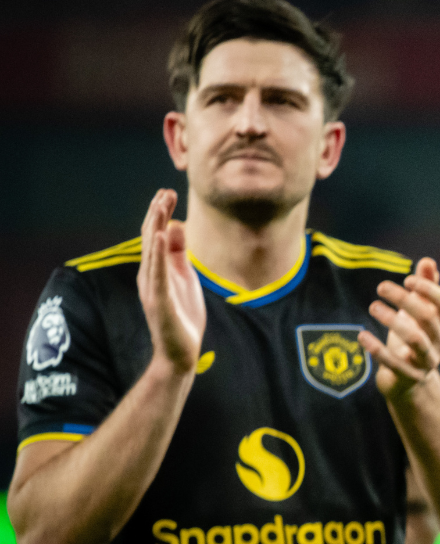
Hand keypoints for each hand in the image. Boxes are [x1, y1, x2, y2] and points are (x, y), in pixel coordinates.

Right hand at [136, 189, 205, 377]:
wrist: (181, 351)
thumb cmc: (183, 314)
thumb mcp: (185, 277)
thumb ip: (179, 254)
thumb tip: (176, 227)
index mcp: (157, 269)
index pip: (156, 235)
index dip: (161, 213)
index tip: (168, 192)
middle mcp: (150, 274)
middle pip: (151, 237)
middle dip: (157, 213)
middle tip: (165, 191)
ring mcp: (153, 287)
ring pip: (151, 251)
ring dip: (155, 226)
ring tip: (160, 205)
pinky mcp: (159, 300)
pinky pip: (158, 273)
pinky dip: (158, 253)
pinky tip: (161, 236)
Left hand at [361, 257, 439, 399]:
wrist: (410, 382)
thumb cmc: (414, 339)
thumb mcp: (418, 313)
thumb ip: (425, 287)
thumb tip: (428, 261)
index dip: (429, 289)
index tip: (407, 279)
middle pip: (428, 317)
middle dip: (404, 299)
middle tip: (381, 287)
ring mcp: (426, 361)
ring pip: (415, 339)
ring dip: (392, 320)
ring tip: (373, 307)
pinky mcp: (409, 376)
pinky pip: (394, 363)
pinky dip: (377, 349)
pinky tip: (362, 336)